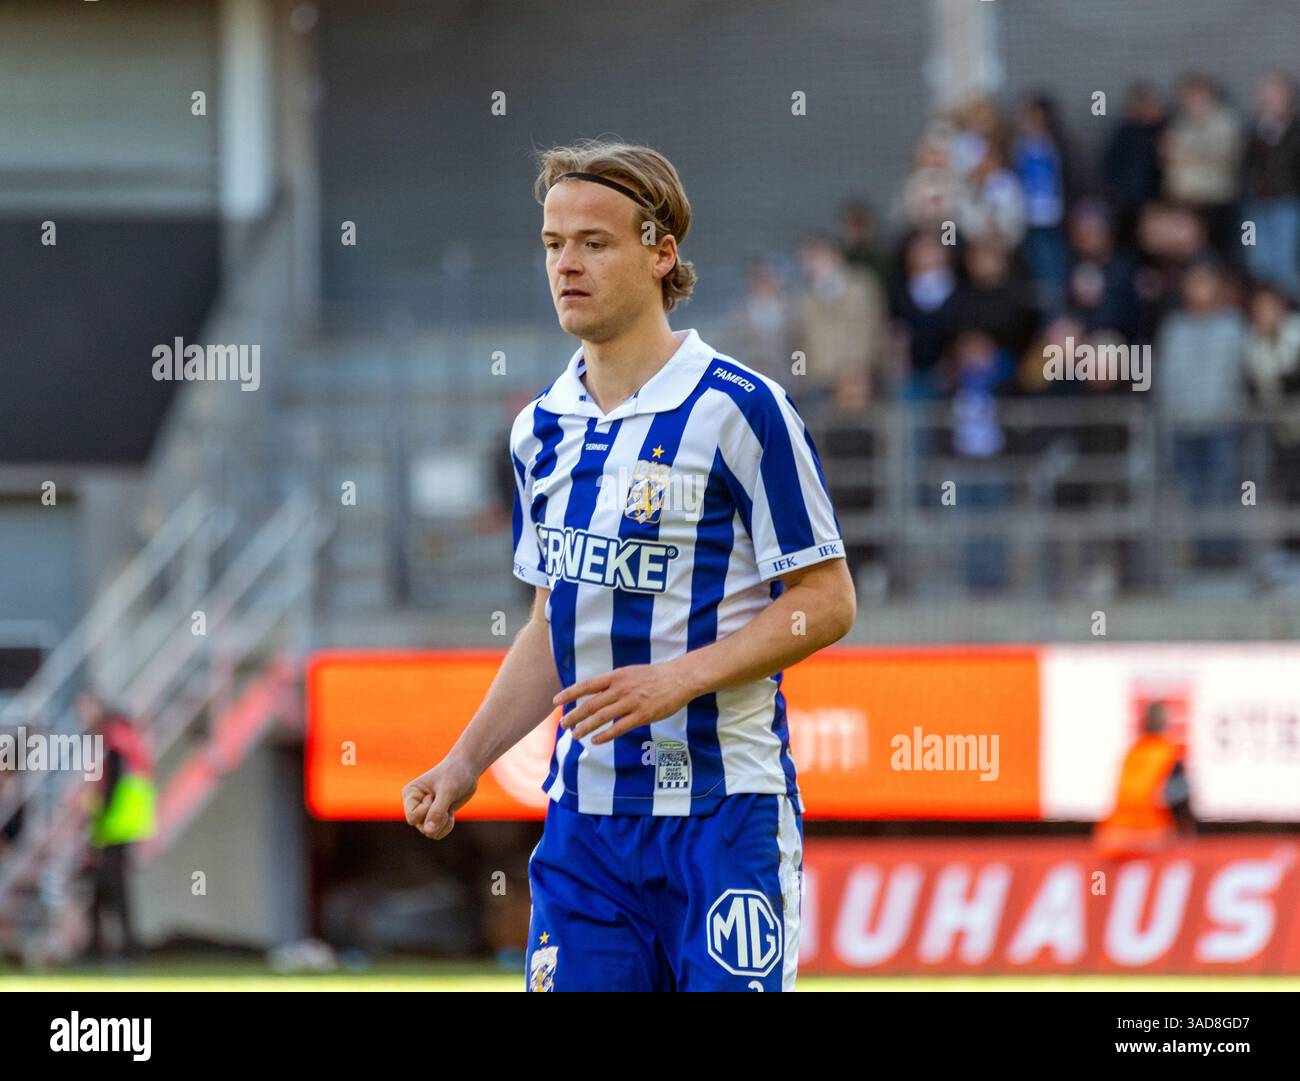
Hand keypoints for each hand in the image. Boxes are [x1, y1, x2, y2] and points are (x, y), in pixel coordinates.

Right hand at [401, 755, 478, 839]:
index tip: (434, 795)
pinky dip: (447, 826)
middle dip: (438, 819)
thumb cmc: (455, 775)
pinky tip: (451, 813)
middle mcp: (414, 805)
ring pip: (429, 832)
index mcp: (410, 794)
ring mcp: (424, 813)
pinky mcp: (435, 817)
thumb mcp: (447, 791)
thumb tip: (429, 831)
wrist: (467, 769)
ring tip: (448, 808)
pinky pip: (437, 833)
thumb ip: (437, 811)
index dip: (426, 811)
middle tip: (446, 802)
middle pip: (421, 827)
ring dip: (443, 824)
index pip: (412, 817)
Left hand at [554, 659, 700, 743]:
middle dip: (574, 715)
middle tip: (562, 724)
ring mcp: (632, 702)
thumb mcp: (630, 673)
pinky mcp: (643, 715)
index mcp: (617, 676)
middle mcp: (621, 688)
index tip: (557, 701)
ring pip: (602, 717)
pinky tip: (596, 741)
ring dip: (586, 727)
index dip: (570, 693)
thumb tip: (595, 694)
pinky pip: (620, 727)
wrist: (680, 678)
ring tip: (575, 735)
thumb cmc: (654, 676)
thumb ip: (613, 684)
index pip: (587, 685)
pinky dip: (606, 735)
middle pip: (591, 704)